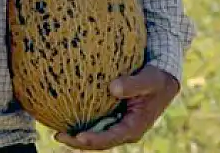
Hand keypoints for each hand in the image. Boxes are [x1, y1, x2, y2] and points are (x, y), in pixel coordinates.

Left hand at [54, 65, 179, 150]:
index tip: (78, 137)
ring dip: (76, 134)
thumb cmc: (156, 79)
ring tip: (56, 131)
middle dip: (77, 142)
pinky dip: (81, 121)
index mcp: (133, 128)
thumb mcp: (149, 79)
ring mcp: (117, 125)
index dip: (94, 140)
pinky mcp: (112, 116)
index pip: (110, 139)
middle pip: (98, 142)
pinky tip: (64, 115)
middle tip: (58, 136)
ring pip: (94, 134)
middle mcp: (123, 130)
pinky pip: (95, 122)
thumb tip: (112, 88)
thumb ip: (133, 84)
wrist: (162, 78)